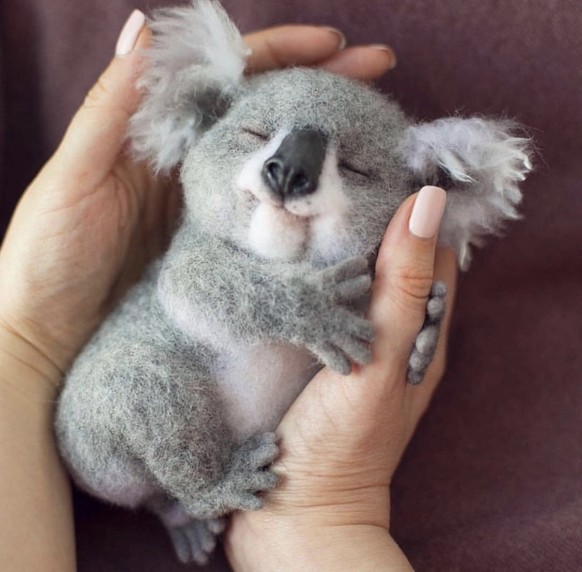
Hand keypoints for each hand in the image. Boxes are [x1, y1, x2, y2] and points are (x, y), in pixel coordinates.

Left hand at [0, 13, 396, 386]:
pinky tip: (333, 201)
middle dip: (321, 89)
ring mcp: (207, 207)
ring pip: (272, 165)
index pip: (227, 79)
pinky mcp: (216, 249)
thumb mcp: (75, 176)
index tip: (335, 46)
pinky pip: (264, 220)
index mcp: (158, 134)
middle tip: (377, 74)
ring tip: (373, 132)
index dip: (281, 55)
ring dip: (320, 145)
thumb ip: (112, 108)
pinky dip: (299, 207)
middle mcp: (190, 164)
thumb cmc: (48, 254)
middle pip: (265, 113)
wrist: (50, 332)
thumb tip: (144, 28)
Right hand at [226, 187, 457, 570]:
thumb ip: (404, 286)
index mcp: (424, 336)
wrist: (295, 510)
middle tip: (342, 183)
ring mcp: (358, 348)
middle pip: (399, 265)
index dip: (419, 214)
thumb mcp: (380, 358)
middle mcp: (396, 338)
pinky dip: (320, 278)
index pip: (436, 256)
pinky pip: (330, 304)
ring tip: (314, 210)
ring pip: (362, 283)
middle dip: (379, 224)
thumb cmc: (342, 441)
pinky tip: (293, 261)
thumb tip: (428, 203)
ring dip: (345, 249)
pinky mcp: (323, 357)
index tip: (387, 172)